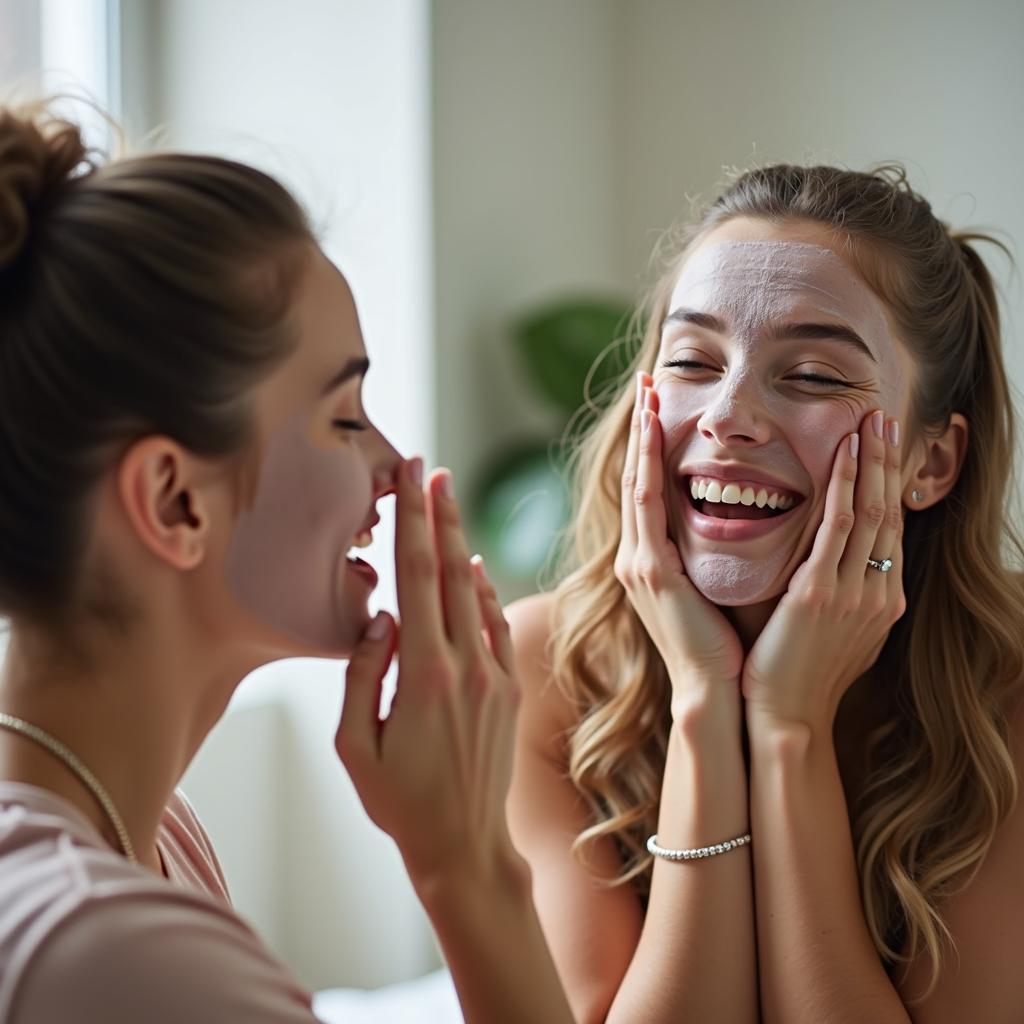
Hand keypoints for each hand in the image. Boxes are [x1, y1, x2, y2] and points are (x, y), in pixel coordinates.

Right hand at [336, 459, 521, 886]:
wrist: (465, 844)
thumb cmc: (400, 801)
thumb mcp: (355, 746)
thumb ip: (361, 675)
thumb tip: (379, 619)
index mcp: (423, 674)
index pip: (417, 578)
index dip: (414, 521)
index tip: (411, 479)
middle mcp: (465, 665)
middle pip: (452, 570)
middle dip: (440, 514)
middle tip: (430, 470)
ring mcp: (494, 675)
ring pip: (477, 592)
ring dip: (462, 543)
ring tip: (448, 503)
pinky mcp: (510, 689)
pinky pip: (497, 625)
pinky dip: (485, 591)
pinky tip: (474, 567)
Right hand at [614, 373, 743, 719]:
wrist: (718, 693)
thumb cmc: (729, 647)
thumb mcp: (717, 590)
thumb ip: (720, 556)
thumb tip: (752, 518)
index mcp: (653, 561)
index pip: (650, 490)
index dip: (651, 447)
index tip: (659, 406)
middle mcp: (636, 557)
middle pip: (635, 476)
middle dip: (640, 427)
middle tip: (646, 379)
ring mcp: (637, 562)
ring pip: (635, 482)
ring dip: (641, 434)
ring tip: (647, 392)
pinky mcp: (649, 571)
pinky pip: (647, 503)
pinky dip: (648, 462)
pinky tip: (653, 430)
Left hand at [742, 410, 906, 733]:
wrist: (787, 717)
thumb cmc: (798, 675)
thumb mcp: (836, 632)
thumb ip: (841, 596)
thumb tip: (837, 569)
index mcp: (883, 600)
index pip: (891, 529)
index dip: (889, 484)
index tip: (885, 447)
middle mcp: (878, 592)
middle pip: (890, 511)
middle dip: (889, 461)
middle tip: (885, 417)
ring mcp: (854, 592)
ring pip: (871, 511)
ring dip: (871, 461)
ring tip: (871, 420)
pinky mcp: (821, 594)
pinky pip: (838, 528)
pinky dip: (844, 487)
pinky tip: (844, 454)